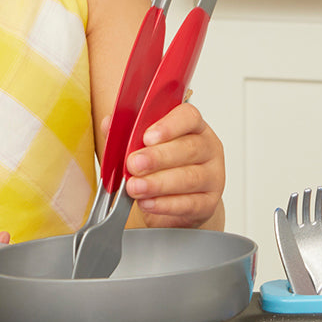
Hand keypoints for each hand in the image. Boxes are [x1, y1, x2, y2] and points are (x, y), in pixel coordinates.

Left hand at [119, 103, 225, 228]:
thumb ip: (128, 133)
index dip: (169, 125)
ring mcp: (212, 176)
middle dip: (158, 157)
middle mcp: (207, 148)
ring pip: (189, 178)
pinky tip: (148, 202)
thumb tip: (109, 123)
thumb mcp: (144, 146)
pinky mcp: (208, 203)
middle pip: (189, 148)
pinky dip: (166, 204)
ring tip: (135, 187)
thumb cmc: (163, 167)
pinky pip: (190, 203)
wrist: (179, 203)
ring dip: (158, 183)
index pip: (188, 117)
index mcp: (193, 127)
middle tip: (134, 164)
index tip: (147, 137)